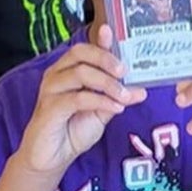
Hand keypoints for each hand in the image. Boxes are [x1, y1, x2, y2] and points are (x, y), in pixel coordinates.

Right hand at [17, 29, 144, 177]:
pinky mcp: (49, 109)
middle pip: (80, 53)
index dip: (99, 40)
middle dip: (105, 59)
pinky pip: (77, 98)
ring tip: (124, 96)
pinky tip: (115, 108)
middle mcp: (57, 75)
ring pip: (80, 74)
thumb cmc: (73, 129)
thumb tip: (141, 89)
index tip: (112, 32)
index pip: (85, 49)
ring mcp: (51, 91)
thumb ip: (118, 98)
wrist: (53, 158)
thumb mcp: (102, 111)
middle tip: (124, 70)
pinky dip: (100, 101)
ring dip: (107, 83)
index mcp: (69, 70)